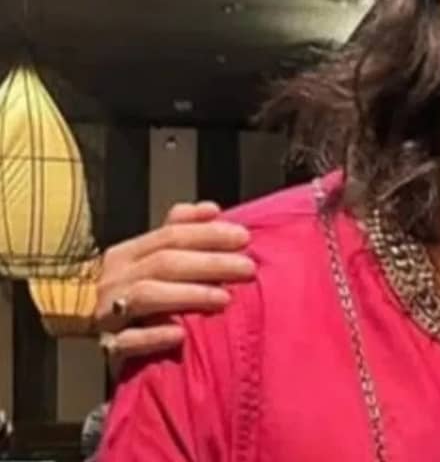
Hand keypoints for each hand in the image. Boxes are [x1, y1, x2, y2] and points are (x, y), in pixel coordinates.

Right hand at [95, 202, 254, 364]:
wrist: (77, 326)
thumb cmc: (131, 286)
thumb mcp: (150, 255)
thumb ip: (180, 230)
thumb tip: (211, 209)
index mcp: (128, 253)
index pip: (170, 236)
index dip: (208, 234)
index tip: (244, 237)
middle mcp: (116, 278)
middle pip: (164, 263)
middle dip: (210, 263)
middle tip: (248, 268)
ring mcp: (108, 312)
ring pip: (146, 296)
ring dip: (188, 295)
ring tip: (224, 298)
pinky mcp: (107, 345)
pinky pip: (127, 341)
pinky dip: (153, 337)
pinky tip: (179, 334)